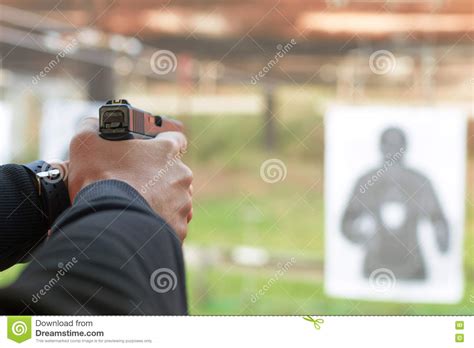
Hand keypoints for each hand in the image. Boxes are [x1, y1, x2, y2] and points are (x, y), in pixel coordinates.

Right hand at [68, 117, 192, 240]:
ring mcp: (182, 203)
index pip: (176, 139)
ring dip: (161, 202)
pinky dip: (159, 225)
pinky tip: (142, 225)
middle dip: (158, 179)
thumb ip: (91, 128)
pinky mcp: (179, 227)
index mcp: (166, 151)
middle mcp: (180, 176)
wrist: (109, 222)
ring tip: (137, 208)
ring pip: (175, 200)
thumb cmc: (101, 179)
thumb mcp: (86, 143)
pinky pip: (172, 224)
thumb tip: (91, 124)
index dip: (163, 144)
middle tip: (135, 185)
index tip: (153, 150)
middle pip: (174, 173)